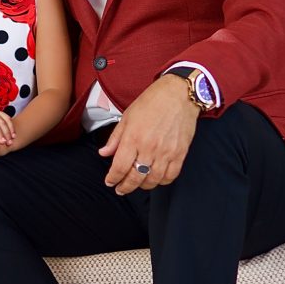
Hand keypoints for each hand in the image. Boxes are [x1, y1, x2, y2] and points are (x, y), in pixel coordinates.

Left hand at [99, 75, 200, 194]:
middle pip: (135, 178)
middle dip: (125, 187)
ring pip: (153, 180)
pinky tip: (155, 178)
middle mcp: (149, 148)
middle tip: (121, 189)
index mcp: (133, 138)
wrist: (179, 94)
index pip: (119, 167)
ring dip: (143, 186)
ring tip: (137, 184)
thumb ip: (115, 138)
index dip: (113, 178)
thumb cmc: (152, 102)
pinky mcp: (180, 153)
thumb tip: (104, 153)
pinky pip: (170, 175)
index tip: (110, 182)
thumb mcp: (127, 116)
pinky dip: (162, 181)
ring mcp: (166, 152)